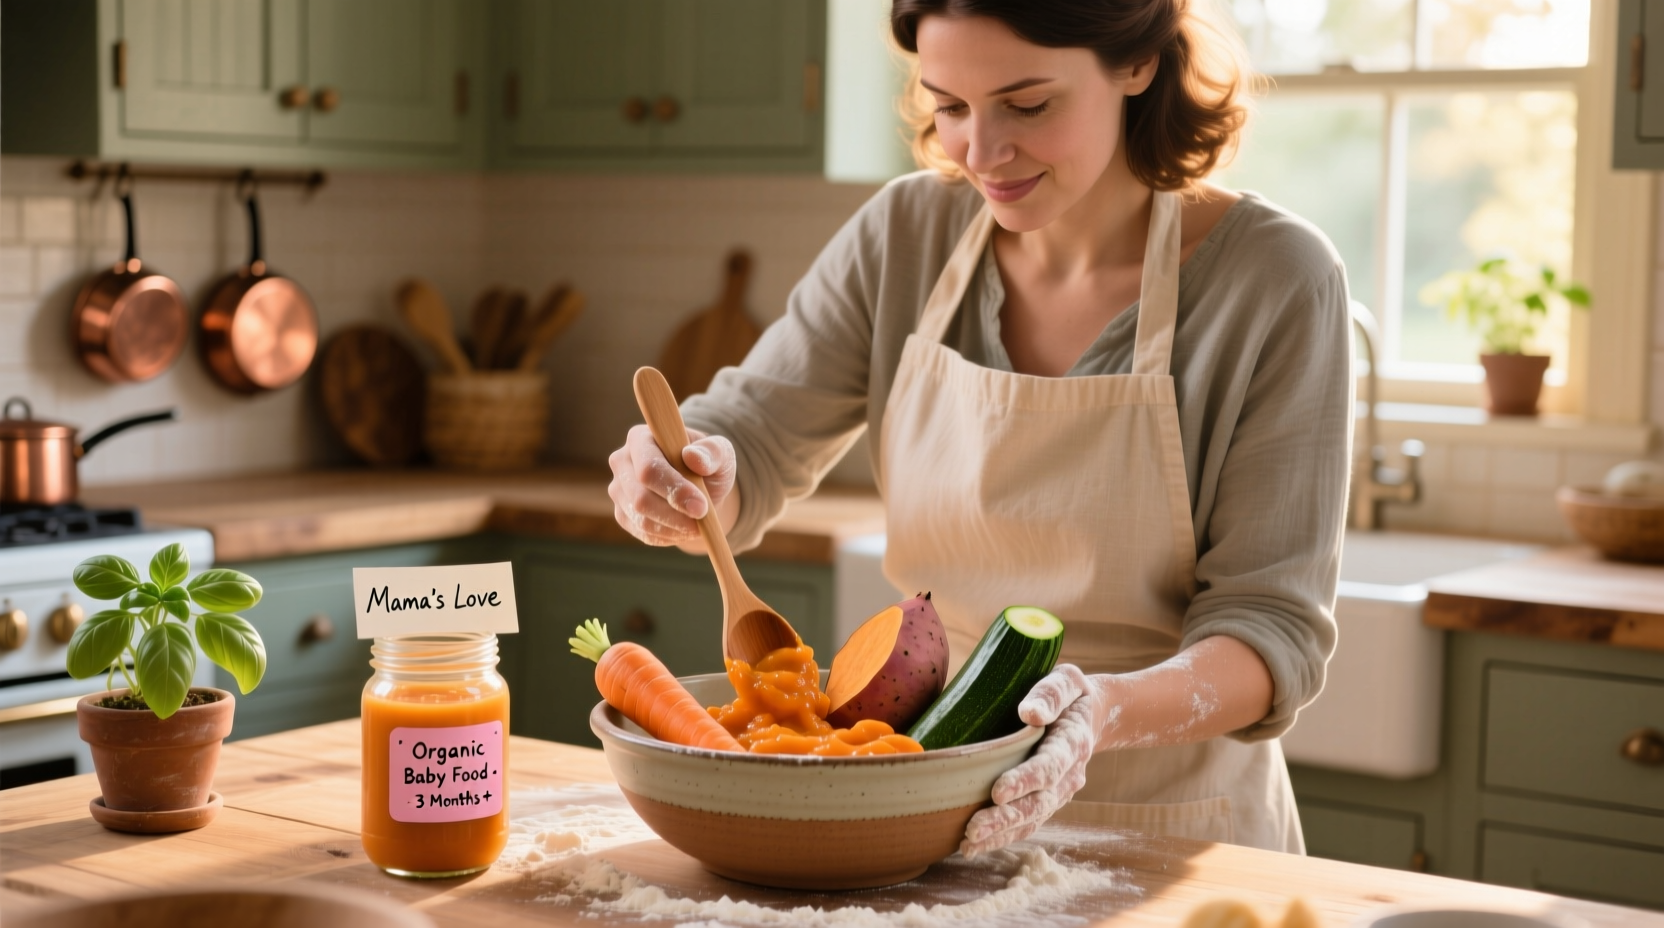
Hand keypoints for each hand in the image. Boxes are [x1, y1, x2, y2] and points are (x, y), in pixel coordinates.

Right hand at [607, 424, 736, 546]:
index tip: (701, 506)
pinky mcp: (622, 513)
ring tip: (698, 525)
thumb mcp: (720, 453)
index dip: (674, 489)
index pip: (649, 468)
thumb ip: (713, 451)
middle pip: (641, 497)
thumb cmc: (709, 465)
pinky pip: (642, 533)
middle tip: (703, 519)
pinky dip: (668, 536)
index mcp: (641, 438)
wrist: (699, 489)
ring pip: (641, 519)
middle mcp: (622, 461)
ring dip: (674, 528)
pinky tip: (685, 529)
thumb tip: (693, 457)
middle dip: (676, 514)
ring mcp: (618, 489)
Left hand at [959, 664, 1119, 857]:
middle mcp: (1070, 774)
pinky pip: (1028, 824)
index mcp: (1073, 742)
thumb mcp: (1067, 680)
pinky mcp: (1048, 802)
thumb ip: (1051, 692)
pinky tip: (975, 846)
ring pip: (1032, 819)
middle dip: (1006, 818)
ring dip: (1001, 834)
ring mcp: (1060, 792)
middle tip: (973, 828)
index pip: (1049, 766)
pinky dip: (1003, 837)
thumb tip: (1029, 712)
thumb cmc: (1069, 694)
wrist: (1089, 716)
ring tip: (968, 845)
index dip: (1025, 781)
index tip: (998, 792)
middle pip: (1039, 802)